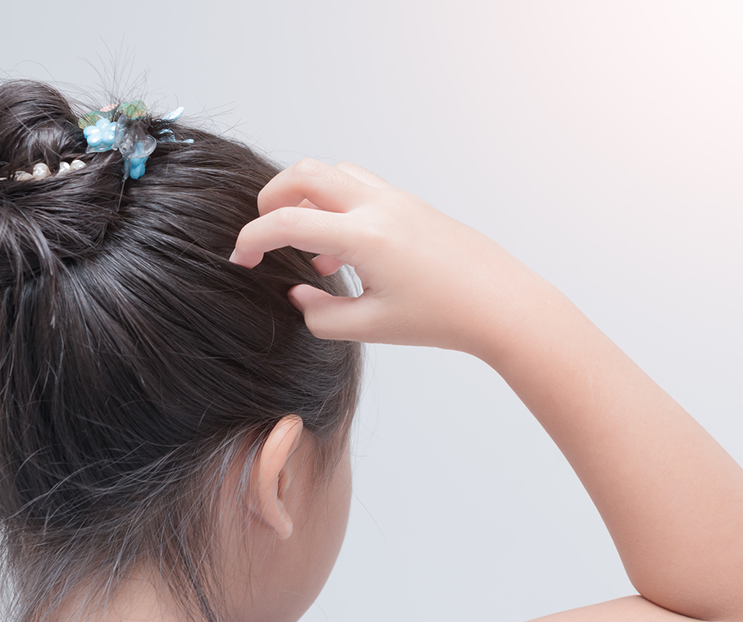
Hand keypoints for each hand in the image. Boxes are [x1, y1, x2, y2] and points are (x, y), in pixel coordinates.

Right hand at [230, 160, 541, 357]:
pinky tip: (341, 253)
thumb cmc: (444, 318)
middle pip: (303, 172)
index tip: (240, 260)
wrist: (502, 305)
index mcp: (365, 238)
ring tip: (306, 249)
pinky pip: (358, 187)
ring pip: (332, 173)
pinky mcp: (410, 205)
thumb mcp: (371, 327)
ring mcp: (396, 200)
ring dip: (304, 198)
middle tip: (264, 234)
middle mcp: (378, 208)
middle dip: (270, 198)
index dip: (251, 240)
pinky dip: (335, 205)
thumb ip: (321, 314)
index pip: (286, 223)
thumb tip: (299, 294)